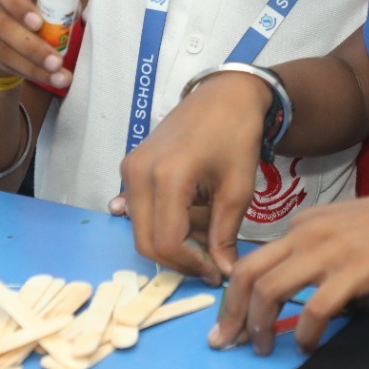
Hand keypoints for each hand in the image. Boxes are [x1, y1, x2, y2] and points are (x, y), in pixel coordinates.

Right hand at [0, 0, 87, 89]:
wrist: (12, 29)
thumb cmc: (38, 6)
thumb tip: (81, 2)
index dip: (19, 5)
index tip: (39, 23)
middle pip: (2, 24)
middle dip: (32, 47)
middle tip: (56, 62)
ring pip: (1, 49)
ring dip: (32, 66)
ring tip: (58, 76)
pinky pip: (1, 63)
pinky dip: (27, 73)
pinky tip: (47, 78)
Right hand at [119, 71, 272, 284]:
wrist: (224, 94)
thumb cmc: (237, 134)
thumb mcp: (238, 188)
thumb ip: (225, 234)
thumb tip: (224, 272)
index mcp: (167, 176)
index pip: (166, 242)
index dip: (191, 265)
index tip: (216, 273)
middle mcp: (138, 174)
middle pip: (146, 241)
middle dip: (179, 259)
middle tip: (210, 263)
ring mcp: (130, 169)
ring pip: (141, 228)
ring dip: (173, 241)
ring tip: (207, 231)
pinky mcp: (130, 167)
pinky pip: (140, 210)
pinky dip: (164, 222)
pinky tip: (193, 214)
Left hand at [210, 181, 368, 354]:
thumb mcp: (348, 227)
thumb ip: (325, 252)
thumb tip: (320, 296)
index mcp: (304, 223)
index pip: (253, 259)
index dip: (235, 294)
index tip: (232, 318)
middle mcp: (307, 233)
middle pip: (246, 274)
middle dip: (230, 313)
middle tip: (224, 341)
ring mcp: (329, 251)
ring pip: (269, 290)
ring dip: (258, 325)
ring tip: (261, 348)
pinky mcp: (354, 271)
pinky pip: (314, 308)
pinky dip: (304, 332)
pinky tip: (306, 345)